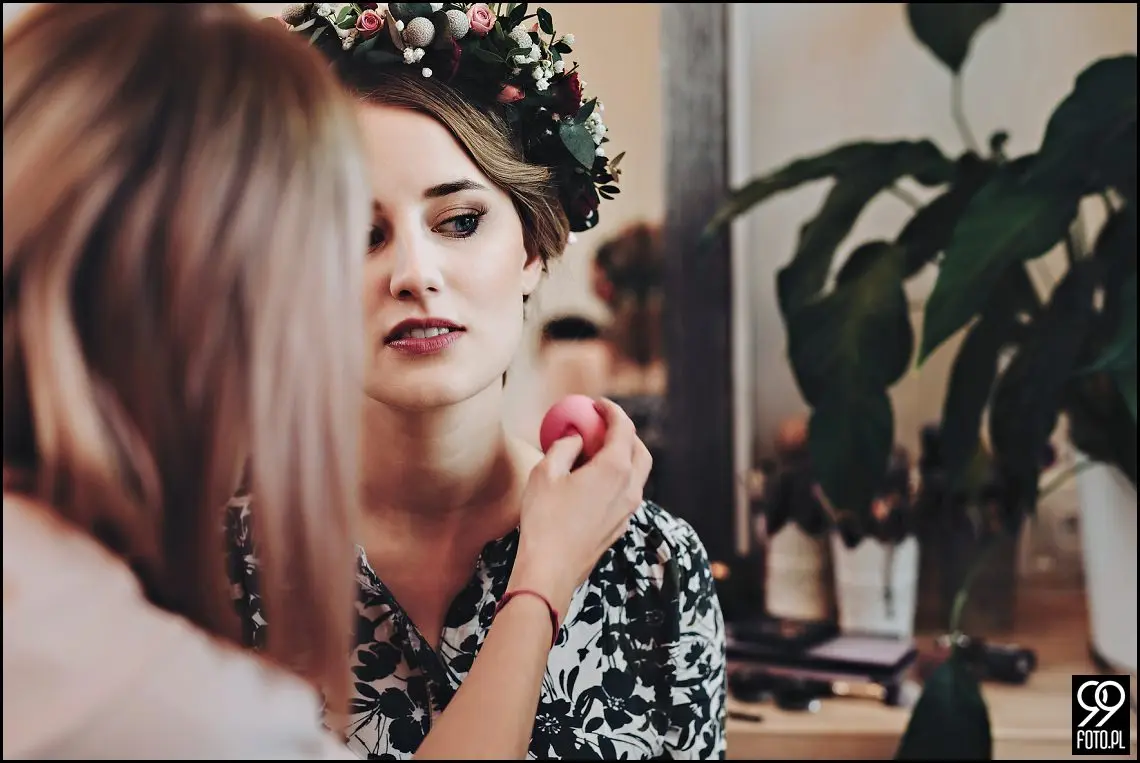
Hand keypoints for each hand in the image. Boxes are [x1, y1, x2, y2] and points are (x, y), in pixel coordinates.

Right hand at [510, 398, 651, 612]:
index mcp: (615, 469)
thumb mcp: (546, 472)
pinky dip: (617, 478)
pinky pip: (627, 493)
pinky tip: (592, 481)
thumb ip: (564, 446)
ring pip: (637, 473)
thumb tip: (574, 436)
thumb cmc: (544, 519)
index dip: (611, 410)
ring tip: (595, 452)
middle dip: (624, 432)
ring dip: (623, 456)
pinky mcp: (620, 526)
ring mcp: (628, 510)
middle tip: (600, 425)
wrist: (551, 569)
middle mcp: (630, 488)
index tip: (596, 404)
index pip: (623, 428)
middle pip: (639, 450)